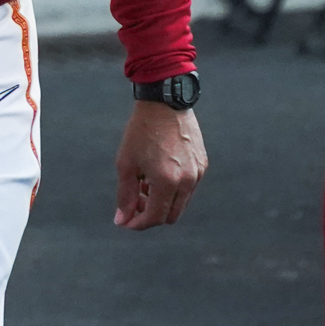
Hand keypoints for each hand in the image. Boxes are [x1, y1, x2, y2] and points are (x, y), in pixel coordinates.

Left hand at [113, 102, 206, 229]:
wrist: (164, 102)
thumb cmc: (141, 131)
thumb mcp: (126, 164)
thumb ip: (125, 195)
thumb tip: (122, 220)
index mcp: (167, 181)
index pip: (155, 217)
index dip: (138, 223)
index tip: (125, 220)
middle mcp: (187, 181)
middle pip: (170, 216)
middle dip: (150, 215)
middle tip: (134, 202)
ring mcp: (197, 173)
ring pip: (181, 203)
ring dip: (162, 202)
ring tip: (144, 185)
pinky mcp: (202, 164)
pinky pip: (188, 188)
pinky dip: (173, 190)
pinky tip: (158, 175)